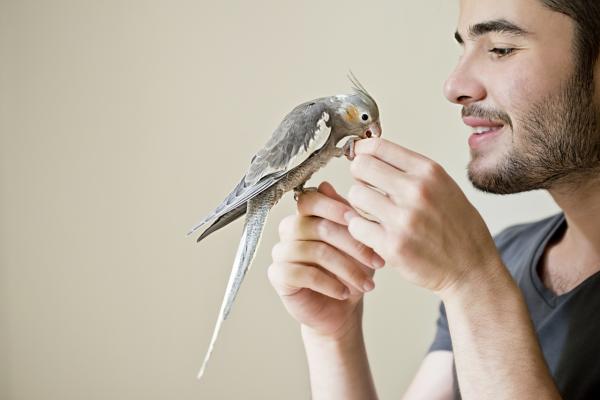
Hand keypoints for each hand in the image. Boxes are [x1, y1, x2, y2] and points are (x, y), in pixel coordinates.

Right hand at [267, 182, 383, 338]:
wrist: (342, 310)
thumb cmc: (350, 271)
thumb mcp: (357, 241)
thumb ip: (346, 215)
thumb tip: (327, 185)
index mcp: (307, 216)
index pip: (310, 199)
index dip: (334, 207)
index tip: (359, 221)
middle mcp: (289, 230)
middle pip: (316, 227)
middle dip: (352, 244)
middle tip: (377, 261)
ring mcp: (281, 252)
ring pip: (313, 251)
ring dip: (346, 268)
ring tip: (367, 284)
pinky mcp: (278, 275)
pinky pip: (301, 274)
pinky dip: (328, 284)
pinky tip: (345, 293)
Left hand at [345, 138, 501, 297]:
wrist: (472, 270)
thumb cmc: (459, 230)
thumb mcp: (444, 187)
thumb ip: (412, 172)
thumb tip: (373, 155)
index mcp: (429, 172)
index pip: (378, 147)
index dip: (362, 151)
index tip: (358, 157)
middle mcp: (416, 191)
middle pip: (361, 166)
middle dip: (359, 176)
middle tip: (366, 187)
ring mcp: (403, 219)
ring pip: (355, 195)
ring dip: (358, 205)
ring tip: (372, 213)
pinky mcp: (392, 245)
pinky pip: (356, 226)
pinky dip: (360, 229)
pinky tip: (373, 232)